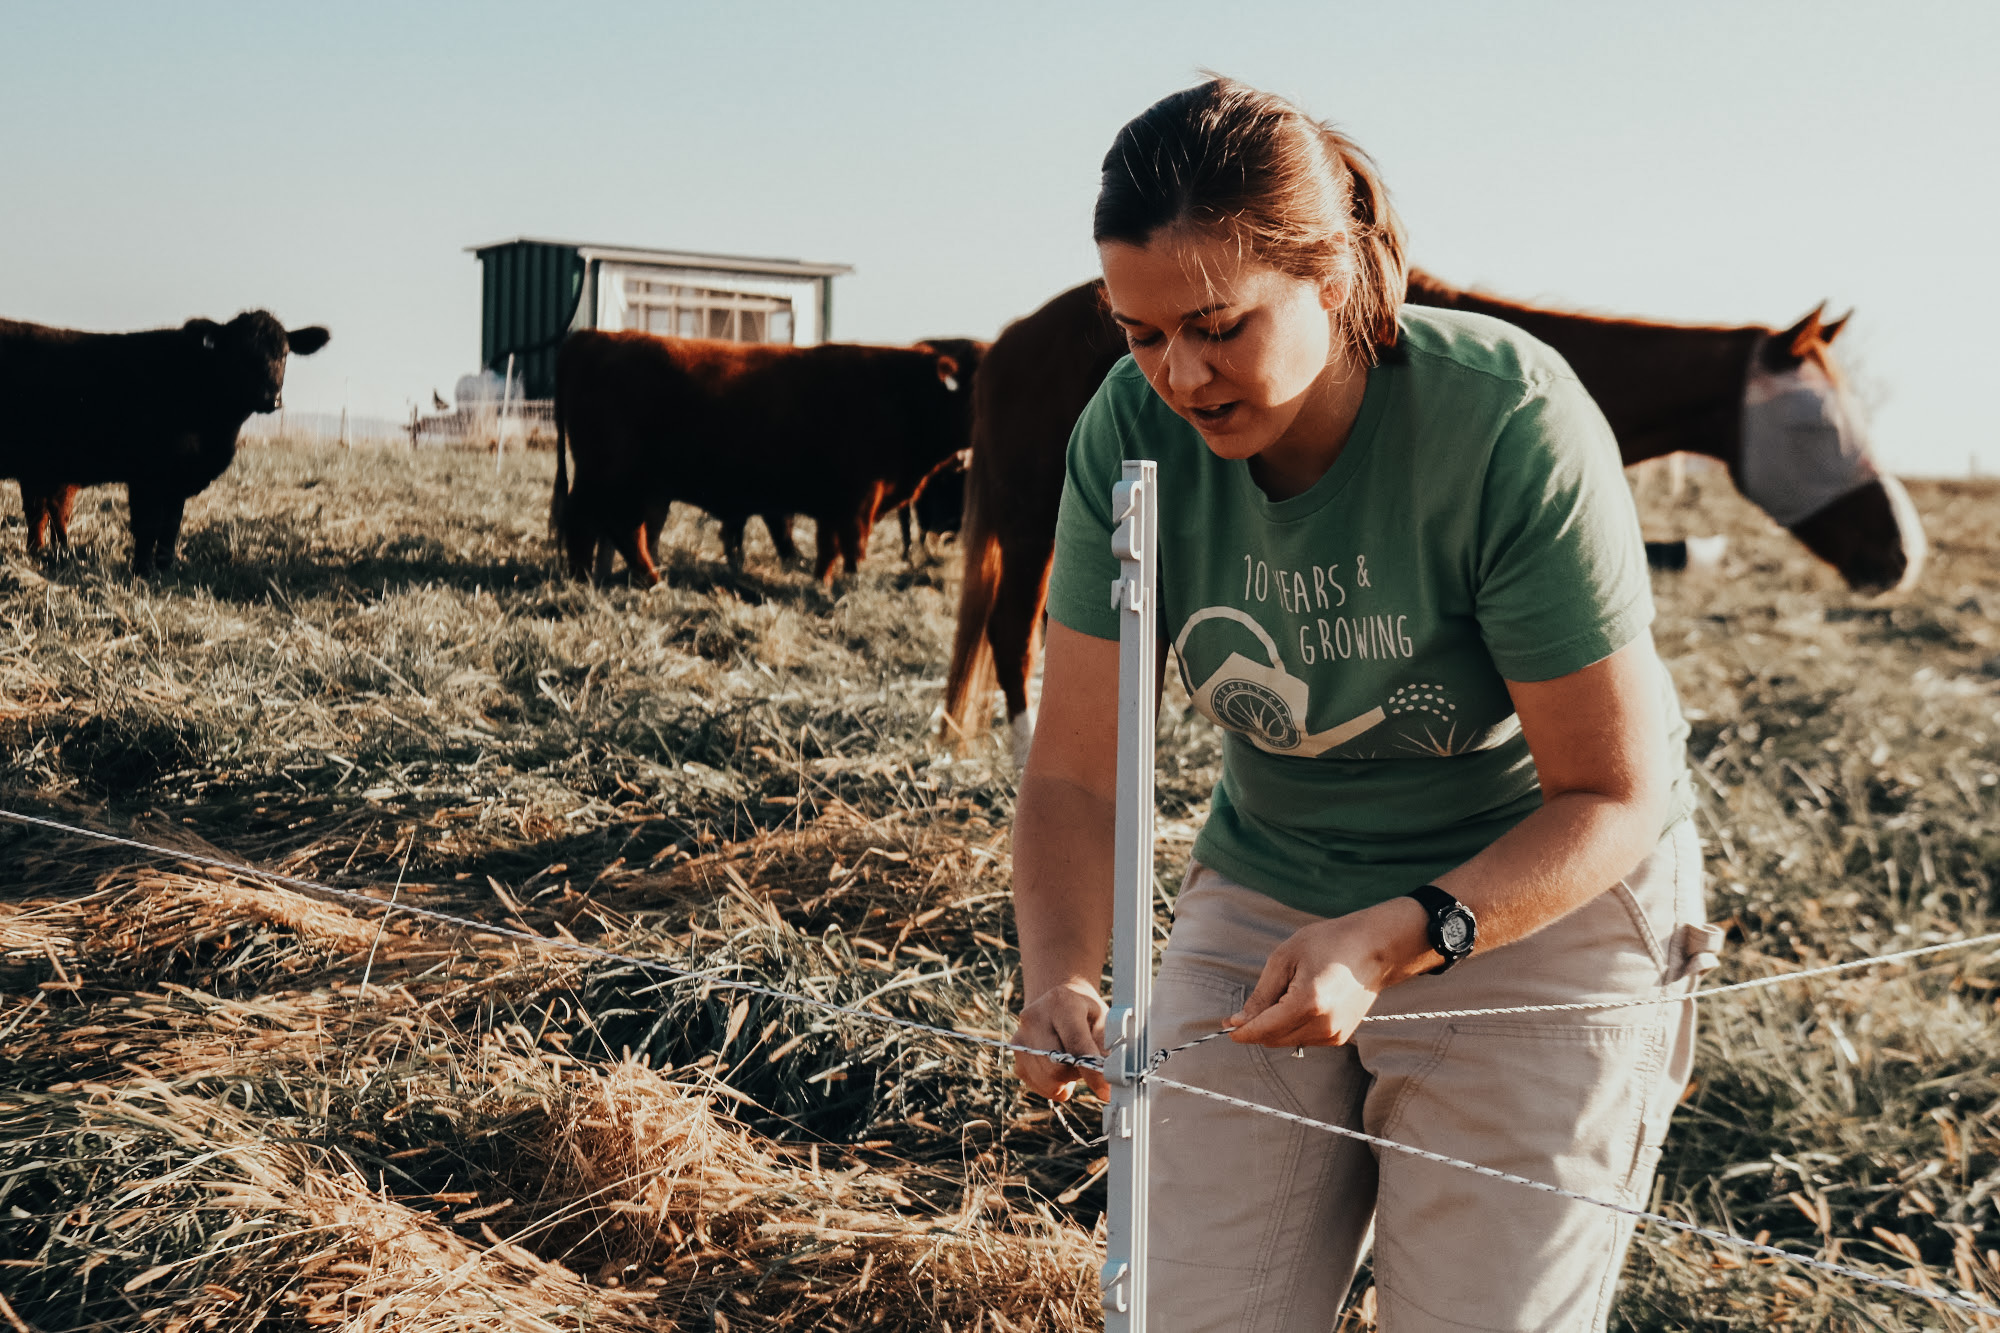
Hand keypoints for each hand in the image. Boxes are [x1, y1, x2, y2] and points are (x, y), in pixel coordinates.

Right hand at [1013, 979, 1108, 1101]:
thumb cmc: (1087, 1014)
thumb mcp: (1103, 1021)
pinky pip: (1039, 1086)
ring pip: (1048, 1082)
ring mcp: (1021, 1037)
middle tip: (1088, 1066)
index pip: (1076, 1046)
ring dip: (1066, 1081)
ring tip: (1073, 1062)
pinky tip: (1060, 1067)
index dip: (1093, 1073)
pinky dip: (1055, 1085)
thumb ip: (1107, 1048)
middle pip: (1057, 1069)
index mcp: (1061, 1003)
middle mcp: (1034, 1018)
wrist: (1058, 1003)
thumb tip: (1114, 1078)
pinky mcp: (1016, 1056)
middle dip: (1077, 1075)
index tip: (1106, 1091)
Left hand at [1227, 898, 1430, 1046]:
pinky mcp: (1340, 1037)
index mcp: (1307, 1004)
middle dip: (1256, 1027)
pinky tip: (1300, 1002)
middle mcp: (1323, 1026)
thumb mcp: (1285, 959)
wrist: (1375, 948)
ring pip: (1287, 1041)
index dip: (1241, 1031)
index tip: (1225, 1026)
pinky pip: (1304, 1038)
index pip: (1264, 1030)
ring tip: (1285, 994)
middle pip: (1273, 1039)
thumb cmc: (1329, 943)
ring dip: (1275, 1026)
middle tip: (1246, 1008)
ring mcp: (1334, 1034)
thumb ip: (1261, 995)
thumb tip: (1239, 1021)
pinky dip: (1292, 1026)